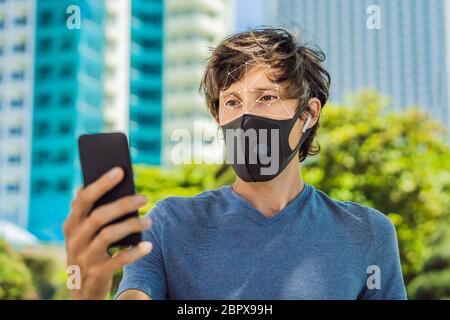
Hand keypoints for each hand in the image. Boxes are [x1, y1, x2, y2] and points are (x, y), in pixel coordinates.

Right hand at [63, 167, 152, 299]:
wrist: (82, 289)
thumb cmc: (89, 250)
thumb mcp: (84, 232)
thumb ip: (90, 211)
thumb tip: (95, 183)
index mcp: (71, 224)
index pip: (83, 199)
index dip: (101, 184)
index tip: (120, 170)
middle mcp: (75, 239)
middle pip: (99, 216)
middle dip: (123, 204)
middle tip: (144, 197)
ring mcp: (84, 257)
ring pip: (108, 235)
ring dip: (131, 225)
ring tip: (149, 220)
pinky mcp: (96, 274)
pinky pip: (118, 261)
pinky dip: (134, 253)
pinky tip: (149, 246)